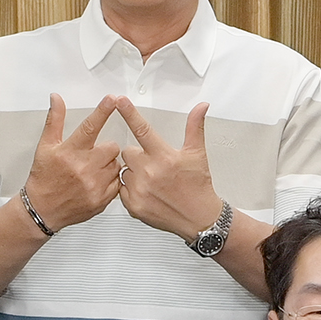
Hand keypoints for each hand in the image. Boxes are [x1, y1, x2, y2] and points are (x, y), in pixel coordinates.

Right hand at [23, 93, 125, 231]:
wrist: (42, 210)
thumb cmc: (44, 178)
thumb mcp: (45, 146)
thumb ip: (54, 120)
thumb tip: (56, 99)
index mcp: (70, 152)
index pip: (90, 126)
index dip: (103, 111)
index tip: (112, 99)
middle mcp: (84, 168)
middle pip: (112, 147)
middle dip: (105, 149)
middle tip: (92, 156)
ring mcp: (95, 185)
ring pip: (117, 165)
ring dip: (108, 165)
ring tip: (92, 170)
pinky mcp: (102, 199)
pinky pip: (118, 183)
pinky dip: (110, 181)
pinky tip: (96, 182)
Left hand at [115, 101, 224, 240]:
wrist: (199, 218)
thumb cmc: (198, 187)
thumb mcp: (197, 154)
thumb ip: (195, 127)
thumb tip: (201, 108)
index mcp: (164, 156)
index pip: (142, 129)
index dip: (129, 113)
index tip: (119, 101)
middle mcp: (150, 172)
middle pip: (128, 152)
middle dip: (138, 156)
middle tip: (154, 165)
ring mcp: (140, 190)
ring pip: (124, 171)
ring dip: (134, 173)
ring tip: (152, 181)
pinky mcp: (133, 205)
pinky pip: (122, 190)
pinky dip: (131, 190)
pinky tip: (147, 192)